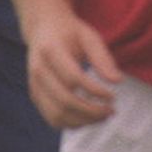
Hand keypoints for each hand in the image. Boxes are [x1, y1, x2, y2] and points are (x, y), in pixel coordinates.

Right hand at [23, 11, 122, 128]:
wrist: (43, 28)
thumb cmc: (69, 32)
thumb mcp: (88, 37)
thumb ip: (102, 58)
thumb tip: (117, 81)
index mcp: (50, 50)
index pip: (73, 78)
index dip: (95, 91)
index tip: (113, 96)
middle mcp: (38, 69)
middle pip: (65, 100)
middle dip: (92, 111)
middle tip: (111, 110)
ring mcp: (34, 84)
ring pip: (57, 115)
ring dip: (83, 121)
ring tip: (102, 116)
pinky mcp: (35, 95)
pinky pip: (52, 118)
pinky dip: (72, 124)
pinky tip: (87, 117)